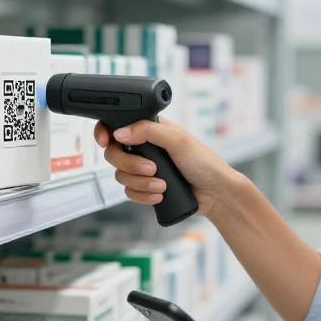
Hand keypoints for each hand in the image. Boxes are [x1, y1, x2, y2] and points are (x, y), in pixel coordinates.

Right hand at [94, 117, 239, 217]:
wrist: (215, 194)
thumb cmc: (203, 162)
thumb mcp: (178, 140)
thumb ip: (148, 131)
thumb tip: (119, 132)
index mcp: (150, 129)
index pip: (117, 125)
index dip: (105, 132)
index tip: (105, 141)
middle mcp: (144, 148)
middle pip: (114, 154)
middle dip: (130, 165)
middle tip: (152, 169)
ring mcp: (144, 168)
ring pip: (121, 176)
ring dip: (140, 183)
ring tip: (162, 185)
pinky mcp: (146, 187)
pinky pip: (129, 193)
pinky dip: (142, 195)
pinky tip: (160, 195)